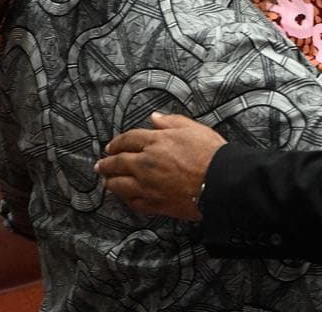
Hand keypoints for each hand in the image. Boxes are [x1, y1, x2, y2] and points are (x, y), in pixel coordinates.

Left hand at [96, 112, 226, 220]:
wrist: (221, 182)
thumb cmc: (211, 153)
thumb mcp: (193, 128)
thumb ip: (171, 121)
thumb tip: (154, 117)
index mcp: (155, 142)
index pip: (128, 140)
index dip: (117, 143)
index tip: (110, 146)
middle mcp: (146, 164)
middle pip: (118, 163)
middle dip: (106, 164)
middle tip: (100, 165)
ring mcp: (148, 185)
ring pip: (120, 185)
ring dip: (110, 182)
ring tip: (106, 181)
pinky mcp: (155, 204)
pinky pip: (133, 202)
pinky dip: (126, 199)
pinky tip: (125, 197)